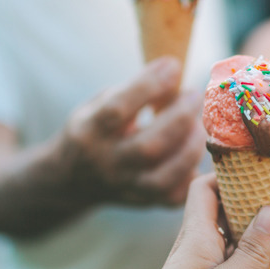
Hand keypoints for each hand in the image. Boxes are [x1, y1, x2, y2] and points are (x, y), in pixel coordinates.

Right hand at [58, 57, 204, 205]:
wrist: (70, 179)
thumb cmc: (95, 129)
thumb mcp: (99, 103)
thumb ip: (132, 92)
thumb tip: (174, 73)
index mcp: (89, 131)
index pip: (117, 109)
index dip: (148, 85)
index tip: (172, 65)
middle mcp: (106, 163)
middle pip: (148, 147)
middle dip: (179, 118)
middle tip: (194, 95)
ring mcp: (124, 187)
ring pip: (163, 178)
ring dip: (190, 149)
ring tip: (199, 126)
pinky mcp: (141, 203)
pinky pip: (173, 197)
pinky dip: (190, 176)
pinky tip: (195, 154)